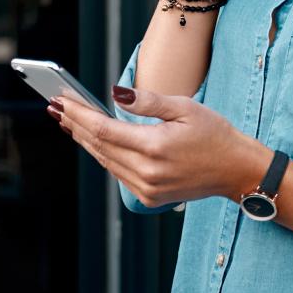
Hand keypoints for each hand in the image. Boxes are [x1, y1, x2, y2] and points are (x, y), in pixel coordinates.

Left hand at [49, 86, 261, 207]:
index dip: (78, 114)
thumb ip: (147, 102)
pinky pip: (118, 173)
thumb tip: (113, 94)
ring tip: (69, 121)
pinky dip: (104, 155)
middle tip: (55, 107)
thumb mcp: (185, 108)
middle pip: (99, 146)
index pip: (103, 130)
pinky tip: (94, 141)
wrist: (236, 171)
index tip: (60, 100)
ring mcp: (147, 190)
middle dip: (75, 125)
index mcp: (155, 148)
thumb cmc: (214, 134)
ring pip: (106, 161)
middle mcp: (147, 173)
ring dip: (85, 141)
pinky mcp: (150, 198)